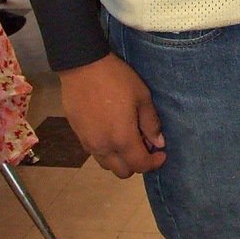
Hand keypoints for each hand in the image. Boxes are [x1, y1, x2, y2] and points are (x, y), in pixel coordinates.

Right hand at [58, 53, 165, 177]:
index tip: (161, 153)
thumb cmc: (117, 79)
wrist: (83, 66)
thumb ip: (151, 123)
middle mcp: (104, 147)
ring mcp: (88, 143)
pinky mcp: (77, 135)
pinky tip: (110, 131)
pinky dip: (106, 149)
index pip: (140, 165)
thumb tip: (158, 143)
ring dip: (120, 159)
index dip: (154, 163)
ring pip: (107, 164)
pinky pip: (95, 152)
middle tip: (144, 144)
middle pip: (122, 172)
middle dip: (137, 163)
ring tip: (127, 138)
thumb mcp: (142, 97)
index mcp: (122, 139)